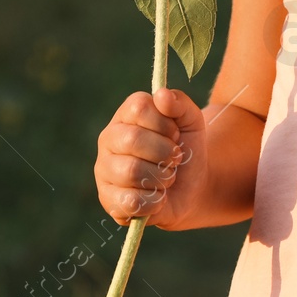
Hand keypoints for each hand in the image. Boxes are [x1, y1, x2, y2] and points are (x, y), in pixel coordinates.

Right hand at [94, 88, 208, 228]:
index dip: (165, 123)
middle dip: (165, 152)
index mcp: (127, 114)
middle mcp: (109, 139)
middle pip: (132, 139)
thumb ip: (179, 103)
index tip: (175, 134)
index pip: (139, 108)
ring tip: (167, 178)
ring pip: (131, 171)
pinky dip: (155, 201)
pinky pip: (130, 201)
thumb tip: (161, 95)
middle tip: (175, 159)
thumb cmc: (186, 148)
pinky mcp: (107, 199)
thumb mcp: (192, 121)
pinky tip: (158, 197)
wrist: (192, 187)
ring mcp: (104, 169)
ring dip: (162, 177)